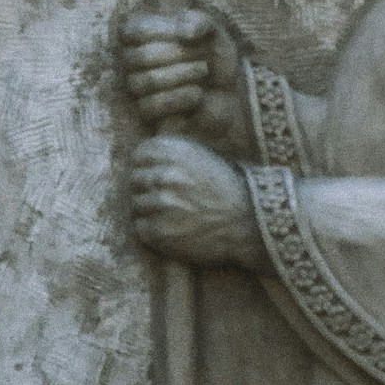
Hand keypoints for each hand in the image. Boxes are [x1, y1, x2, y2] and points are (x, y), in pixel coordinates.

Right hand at [120, 8, 242, 142]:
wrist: (228, 95)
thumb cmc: (215, 59)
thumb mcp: (214, 32)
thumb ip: (200, 22)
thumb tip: (185, 33)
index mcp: (141, 34)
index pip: (135, 30)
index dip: (165, 31)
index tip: (191, 35)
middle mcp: (131, 59)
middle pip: (141, 56)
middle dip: (179, 54)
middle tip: (204, 55)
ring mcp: (135, 86)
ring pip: (146, 81)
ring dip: (182, 75)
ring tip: (203, 71)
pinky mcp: (145, 111)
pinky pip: (152, 105)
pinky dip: (180, 98)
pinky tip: (198, 94)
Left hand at [127, 134, 259, 268]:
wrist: (250, 223)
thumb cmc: (228, 190)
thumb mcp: (205, 157)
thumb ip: (174, 154)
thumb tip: (143, 156)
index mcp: (175, 153)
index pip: (139, 155)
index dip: (147, 166)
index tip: (156, 176)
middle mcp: (165, 176)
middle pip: (134, 180)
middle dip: (147, 189)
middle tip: (167, 199)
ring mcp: (160, 204)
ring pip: (136, 204)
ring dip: (150, 211)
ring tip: (174, 215)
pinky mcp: (159, 231)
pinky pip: (141, 227)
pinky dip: (152, 230)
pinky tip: (172, 229)